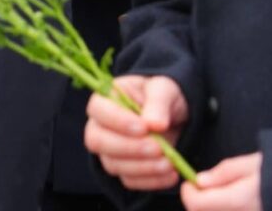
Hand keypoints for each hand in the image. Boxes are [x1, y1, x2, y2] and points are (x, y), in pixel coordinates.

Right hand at [85, 74, 188, 190]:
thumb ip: (158, 103)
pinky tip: (170, 174)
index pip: (98, 110)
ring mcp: (109, 150)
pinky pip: (129, 181)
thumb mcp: (164, 89)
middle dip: (129, 148)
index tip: (144, 127)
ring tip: (169, 163)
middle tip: (158, 148)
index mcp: (105, 99)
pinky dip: (150, 181)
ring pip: (113, 164)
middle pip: (97, 141)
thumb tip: (155, 124)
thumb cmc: (162, 95)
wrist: (174, 115)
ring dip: (142, 167)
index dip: (118, 121)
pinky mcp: (123, 169)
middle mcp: (100, 126)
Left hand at [181, 153, 262, 210]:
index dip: (189, 192)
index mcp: (236, 201)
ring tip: (223, 195)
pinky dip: (223, 210)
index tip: (192, 182)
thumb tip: (200, 180)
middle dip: (198, 201)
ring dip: (210, 207)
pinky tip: (234, 203)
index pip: (195, 204)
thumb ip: (223, 173)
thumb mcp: (250, 165)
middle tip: (206, 188)